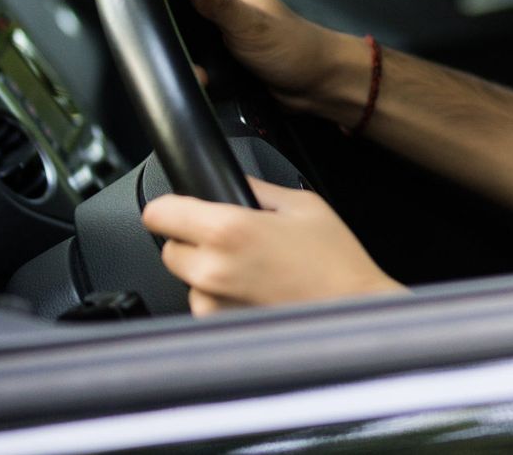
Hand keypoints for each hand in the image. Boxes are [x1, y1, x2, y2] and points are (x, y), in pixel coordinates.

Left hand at [142, 177, 404, 315]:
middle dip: (194, 241)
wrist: (352, 311)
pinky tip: (255, 292)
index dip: (169, 207)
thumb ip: (258, 190)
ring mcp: (212, 306)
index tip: (179, 209)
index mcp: (229, 230)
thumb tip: (235, 184)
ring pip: (188, 280)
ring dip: (208, 272)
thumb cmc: (335, 262)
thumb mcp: (303, 205)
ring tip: (252, 270)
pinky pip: (206, 305)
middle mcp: (212, 271)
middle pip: (170, 249)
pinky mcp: (219, 329)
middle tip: (233, 241)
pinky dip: (221, 298)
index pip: (159, 213)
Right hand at [185, 0, 351, 115]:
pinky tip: (195, 84)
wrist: (318, 86)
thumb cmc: (289, 46)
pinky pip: (196, 66)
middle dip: (169, 37)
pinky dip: (194, 75)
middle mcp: (217, 10)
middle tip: (172, 57)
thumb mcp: (249, 22)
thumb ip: (218, 1)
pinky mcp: (221, 63)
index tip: (146, 12)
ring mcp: (218, 37)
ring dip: (183, 61)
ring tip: (193, 76)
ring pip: (183, 44)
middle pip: (176, 15)